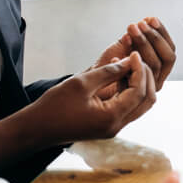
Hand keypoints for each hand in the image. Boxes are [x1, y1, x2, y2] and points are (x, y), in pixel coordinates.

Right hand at [38, 52, 156, 142]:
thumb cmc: (54, 106)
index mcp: (111, 118)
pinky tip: (119, 75)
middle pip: (146, 100)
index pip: (139, 92)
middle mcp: (117, 126)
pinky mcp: (108, 124)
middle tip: (135, 59)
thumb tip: (130, 61)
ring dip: (138, 84)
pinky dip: (128, 90)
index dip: (139, 70)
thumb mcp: (82, 83)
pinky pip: (128, 106)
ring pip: (140, 104)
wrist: (36, 128)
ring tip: (129, 65)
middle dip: (144, 77)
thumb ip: (109, 72)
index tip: (134, 54)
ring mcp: (114, 127)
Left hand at [94, 17, 175, 95]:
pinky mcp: (137, 93)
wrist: (94, 81)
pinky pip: (139, 75)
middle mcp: (157, 76)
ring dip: (143, 43)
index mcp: (159, 65)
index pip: (170, 49)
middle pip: (168, 57)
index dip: (163, 33)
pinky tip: (117, 54)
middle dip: (155, 38)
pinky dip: (129, 61)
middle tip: (140, 25)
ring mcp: (149, 86)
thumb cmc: (109, 65)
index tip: (151, 20)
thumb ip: (138, 35)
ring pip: (155, 64)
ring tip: (131, 31)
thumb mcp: (126, 45)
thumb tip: (147, 21)